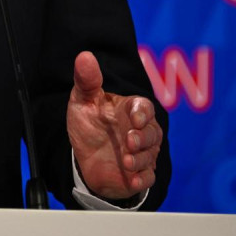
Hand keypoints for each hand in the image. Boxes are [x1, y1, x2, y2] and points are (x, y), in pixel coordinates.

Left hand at [66, 51, 161, 200]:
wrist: (85, 158)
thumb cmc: (89, 123)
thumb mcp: (83, 101)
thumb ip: (87, 80)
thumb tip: (84, 56)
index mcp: (130, 109)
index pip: (144, 107)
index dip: (142, 112)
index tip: (135, 117)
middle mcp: (140, 131)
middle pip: (152, 132)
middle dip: (143, 137)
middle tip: (130, 141)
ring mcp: (142, 153)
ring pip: (150, 155)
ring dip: (140, 159)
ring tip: (126, 161)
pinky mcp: (140, 173)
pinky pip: (147, 177)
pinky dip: (141, 178)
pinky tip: (131, 179)